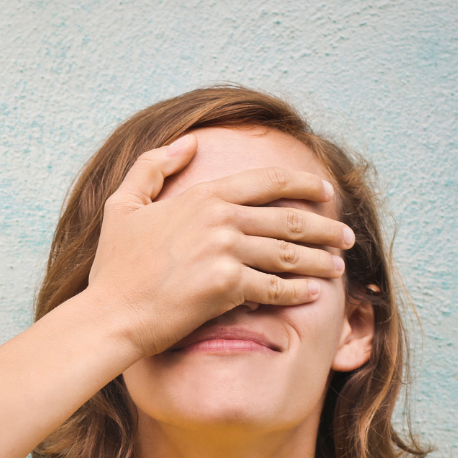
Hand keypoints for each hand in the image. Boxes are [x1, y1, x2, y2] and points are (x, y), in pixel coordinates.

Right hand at [84, 132, 356, 357]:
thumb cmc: (115, 266)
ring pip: (288, 253)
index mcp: (204, 195)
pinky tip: (314, 294)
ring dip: (319, 260)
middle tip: (346, 235)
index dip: (304, 184)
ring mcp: (226, 252)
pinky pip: (275, 288)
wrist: (111, 314)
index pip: (268, 181)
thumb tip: (187, 142)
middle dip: (325, 227)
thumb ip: (152, 166)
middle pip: (288, 218)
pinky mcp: (228, 286)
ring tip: (337, 266)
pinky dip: (299, 291)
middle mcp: (220, 218)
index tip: (326, 192)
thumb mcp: (123, 204)